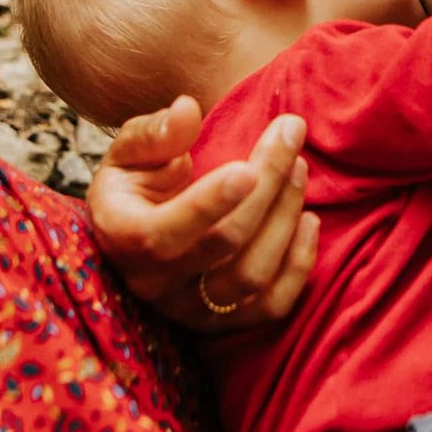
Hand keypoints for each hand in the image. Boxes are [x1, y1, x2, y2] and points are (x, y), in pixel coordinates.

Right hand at [85, 95, 320, 331]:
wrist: (135, 234)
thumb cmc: (134, 183)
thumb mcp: (129, 151)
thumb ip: (155, 133)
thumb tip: (187, 110)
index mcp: (123, 237)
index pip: (166, 232)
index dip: (210, 203)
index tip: (248, 167)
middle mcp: (155, 283)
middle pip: (224, 244)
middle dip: (266, 185)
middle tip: (290, 133)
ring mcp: (191, 310)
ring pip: (252, 275)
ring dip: (285, 217)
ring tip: (299, 166)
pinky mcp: (224, 321)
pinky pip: (272, 307)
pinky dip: (299, 265)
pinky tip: (308, 220)